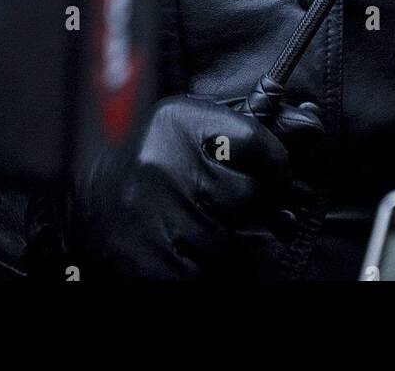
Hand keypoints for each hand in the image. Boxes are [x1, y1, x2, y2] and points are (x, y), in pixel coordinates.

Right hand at [71, 94, 299, 278]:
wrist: (83, 201)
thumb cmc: (147, 158)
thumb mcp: (188, 125)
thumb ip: (243, 126)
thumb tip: (310, 124)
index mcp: (179, 122)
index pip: (256, 140)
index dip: (277, 162)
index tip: (276, 172)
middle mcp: (168, 163)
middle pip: (253, 194)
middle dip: (258, 204)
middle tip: (245, 205)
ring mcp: (159, 215)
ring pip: (236, 239)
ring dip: (232, 238)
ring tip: (204, 224)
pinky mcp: (153, 261)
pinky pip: (211, 272)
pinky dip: (209, 266)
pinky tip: (189, 247)